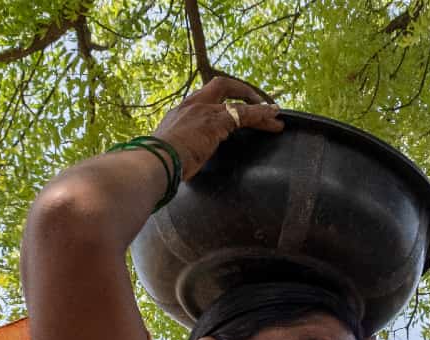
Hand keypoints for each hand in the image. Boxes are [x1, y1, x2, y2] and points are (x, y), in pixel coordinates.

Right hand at [152, 76, 283, 179]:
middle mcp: (192, 105)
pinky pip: (244, 115)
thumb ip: (180, 150)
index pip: (203, 97)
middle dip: (241, 91)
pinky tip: (273, 118)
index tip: (230, 107)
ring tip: (275, 116)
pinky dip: (261, 115)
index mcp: (179, 113)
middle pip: (220, 85)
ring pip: (237, 103)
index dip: (219, 99)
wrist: (155, 161)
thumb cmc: (158, 163)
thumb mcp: (169, 152)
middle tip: (257, 102)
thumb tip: (184, 164)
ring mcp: (205, 111)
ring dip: (258, 109)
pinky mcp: (217, 122)